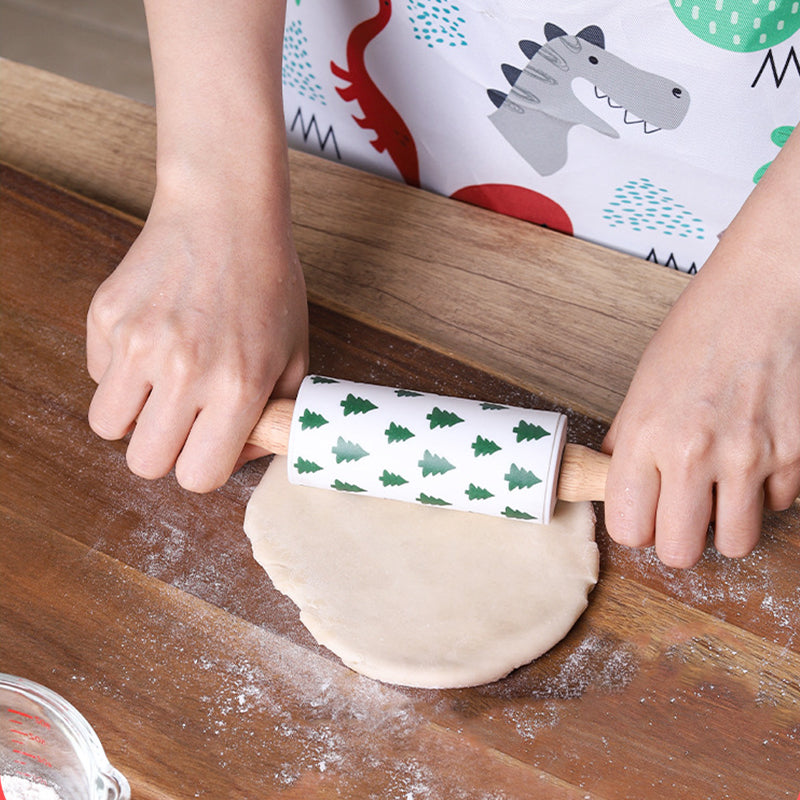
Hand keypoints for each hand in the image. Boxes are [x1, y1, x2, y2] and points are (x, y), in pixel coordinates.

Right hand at [86, 180, 307, 491]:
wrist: (225, 213)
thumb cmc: (268, 284)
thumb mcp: (295, 354)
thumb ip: (273, 415)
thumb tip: (241, 456)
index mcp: (238, 386)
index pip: (199, 477)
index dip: (204, 467)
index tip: (210, 445)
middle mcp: (185, 371)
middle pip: (145, 463)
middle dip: (165, 450)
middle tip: (184, 420)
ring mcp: (138, 342)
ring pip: (108, 426)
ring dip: (134, 416)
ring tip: (162, 385)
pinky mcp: (105, 316)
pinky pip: (99, 375)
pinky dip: (120, 372)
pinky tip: (152, 341)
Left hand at [603, 223, 799, 566]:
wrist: (764, 295)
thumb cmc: (700, 331)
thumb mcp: (643, 385)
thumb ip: (628, 441)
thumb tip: (616, 481)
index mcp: (645, 436)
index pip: (627, 529)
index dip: (635, 527)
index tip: (642, 514)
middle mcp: (694, 454)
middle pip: (678, 552)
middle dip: (676, 538)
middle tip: (680, 512)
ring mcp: (749, 459)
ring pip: (734, 544)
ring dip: (724, 524)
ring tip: (720, 489)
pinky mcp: (794, 456)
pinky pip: (776, 508)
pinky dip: (764, 494)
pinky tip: (754, 459)